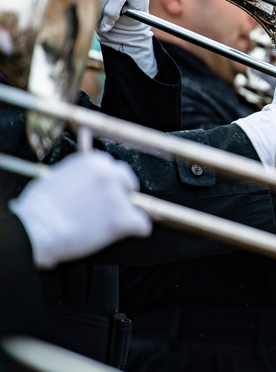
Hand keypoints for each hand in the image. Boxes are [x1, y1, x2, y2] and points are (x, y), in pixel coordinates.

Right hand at [9, 151, 151, 268]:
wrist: (36, 228)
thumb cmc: (39, 206)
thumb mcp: (58, 175)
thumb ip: (80, 168)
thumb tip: (86, 137)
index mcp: (94, 161)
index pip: (111, 167)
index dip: (107, 182)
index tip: (99, 192)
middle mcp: (109, 173)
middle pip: (127, 180)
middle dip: (121, 193)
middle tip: (107, 208)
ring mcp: (118, 196)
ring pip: (135, 204)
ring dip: (124, 213)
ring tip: (103, 225)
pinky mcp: (122, 218)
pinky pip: (142, 225)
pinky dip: (136, 230)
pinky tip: (125, 234)